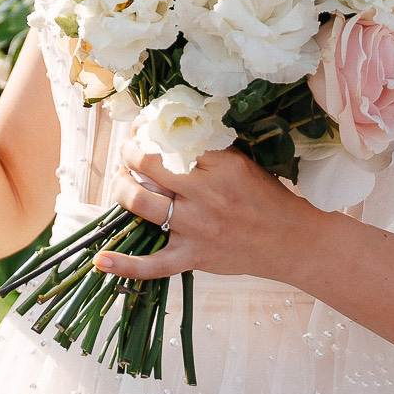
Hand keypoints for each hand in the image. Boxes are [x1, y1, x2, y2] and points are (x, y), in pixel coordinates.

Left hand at [96, 140, 318, 283]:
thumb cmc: (268, 199)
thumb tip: (167, 132)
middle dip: (129, 152)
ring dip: (121, 187)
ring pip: (140, 203)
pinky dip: (125, 266)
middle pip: (148, 165)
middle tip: (128, 151)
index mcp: (221, 165)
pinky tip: (101, 260)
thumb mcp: (243, 162)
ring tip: (121, 179)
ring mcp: (197, 228)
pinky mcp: (193, 257)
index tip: (141, 128)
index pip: (170, 139)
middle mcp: (205, 194)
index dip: (147, 130)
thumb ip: (208, 150)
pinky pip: (153, 265)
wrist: (292, 241)